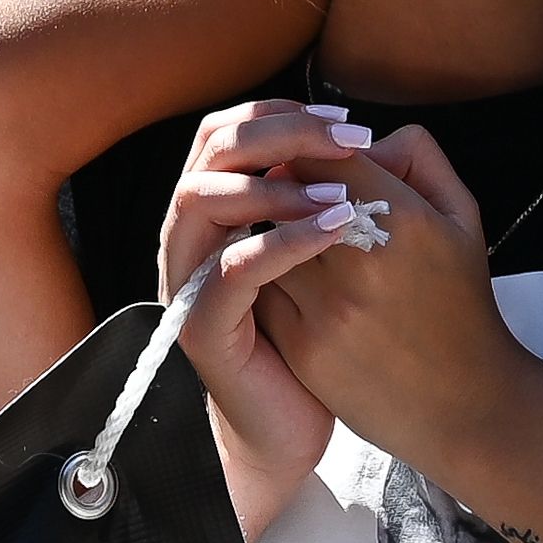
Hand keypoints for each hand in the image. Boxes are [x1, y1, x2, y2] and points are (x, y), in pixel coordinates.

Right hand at [158, 98, 387, 501]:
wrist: (288, 428)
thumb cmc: (311, 339)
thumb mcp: (320, 255)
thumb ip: (319, 196)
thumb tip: (354, 142)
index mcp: (214, 213)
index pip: (228, 132)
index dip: (283, 114)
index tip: (347, 123)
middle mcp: (189, 238)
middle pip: (211, 150)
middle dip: (281, 132)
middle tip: (348, 141)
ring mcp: (188, 283)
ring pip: (203, 199)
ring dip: (275, 183)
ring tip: (342, 192)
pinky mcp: (202, 329)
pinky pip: (231, 269)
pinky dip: (282, 241)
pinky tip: (335, 231)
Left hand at [254, 124, 531, 466]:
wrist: (465, 404)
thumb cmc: (462, 302)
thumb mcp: (463, 215)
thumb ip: (418, 156)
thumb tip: (359, 138)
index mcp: (405, 219)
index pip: (322, 156)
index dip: (310, 153)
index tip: (314, 164)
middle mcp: (362, 262)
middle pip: (288, 195)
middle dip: (287, 190)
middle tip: (292, 196)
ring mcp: (328, 309)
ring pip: (265, 241)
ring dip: (270, 234)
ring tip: (289, 240)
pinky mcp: (303, 349)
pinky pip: (262, 291)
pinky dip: (266, 280)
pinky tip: (288, 283)